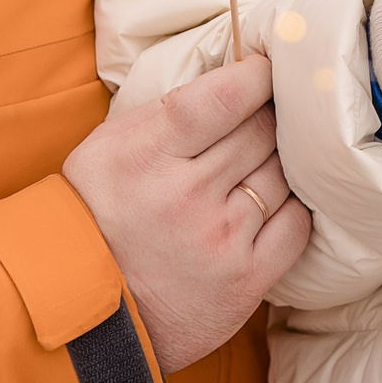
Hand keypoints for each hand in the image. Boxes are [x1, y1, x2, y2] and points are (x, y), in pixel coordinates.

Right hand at [63, 55, 309, 374]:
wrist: (84, 314)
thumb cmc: (96, 219)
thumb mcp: (107, 149)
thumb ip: (165, 113)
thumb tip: (230, 75)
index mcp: (146, 153)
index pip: (225, 96)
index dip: (258, 75)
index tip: (267, 69)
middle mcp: (186, 193)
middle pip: (262, 130)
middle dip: (269, 117)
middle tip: (267, 117)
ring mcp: (220, 238)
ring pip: (283, 172)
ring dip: (281, 162)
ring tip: (263, 164)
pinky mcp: (246, 280)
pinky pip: (297, 224)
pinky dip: (292, 208)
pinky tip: (272, 205)